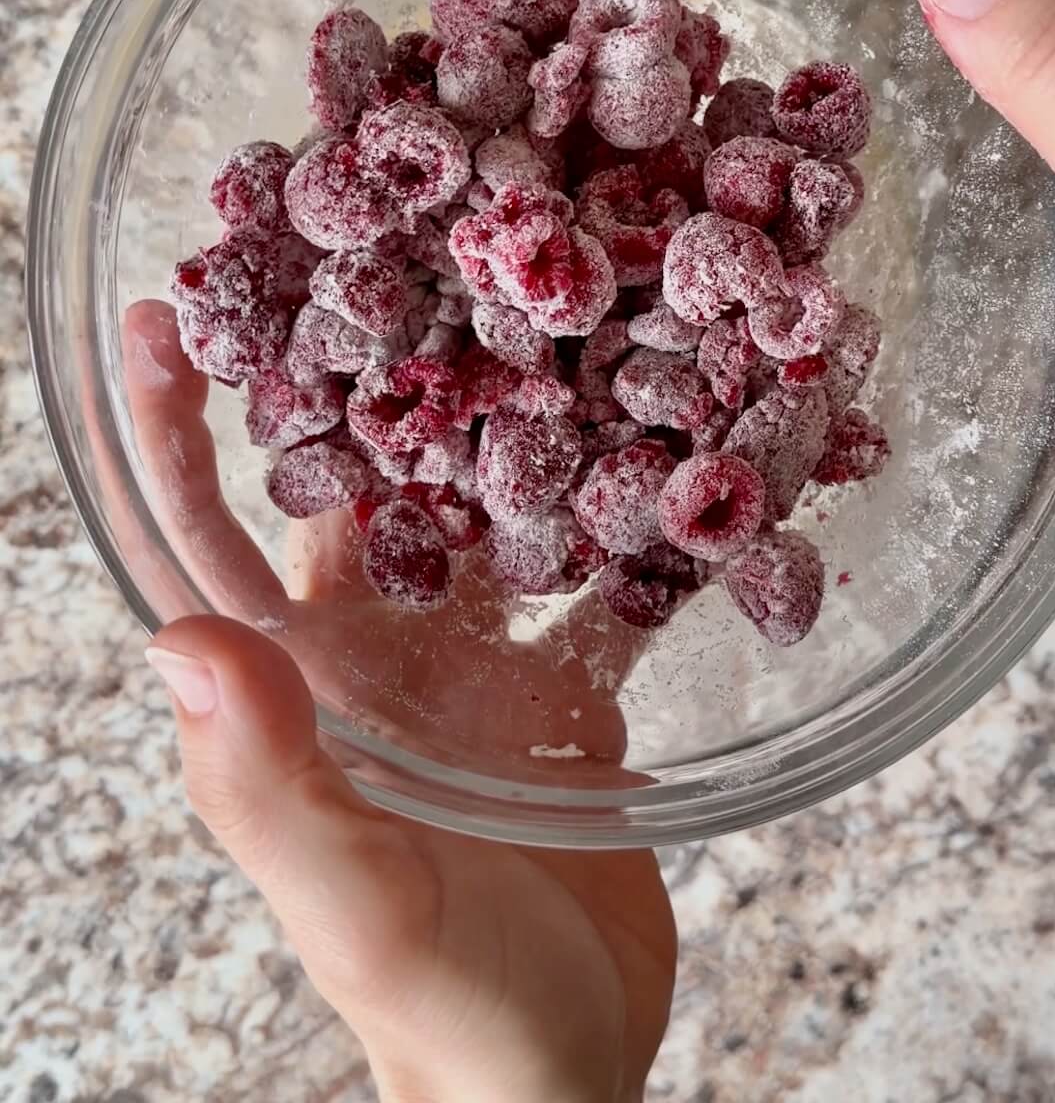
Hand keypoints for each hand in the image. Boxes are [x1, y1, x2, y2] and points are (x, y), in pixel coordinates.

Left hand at [126, 304, 675, 1102]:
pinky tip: (674, 456)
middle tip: (379, 254)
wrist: (568, 1077)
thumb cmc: (451, 1013)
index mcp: (297, 697)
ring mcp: (471, 671)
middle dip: (346, 380)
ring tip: (534, 312)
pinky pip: (591, 579)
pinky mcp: (565, 691)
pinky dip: (625, 522)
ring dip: (495, 428)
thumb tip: (181, 644)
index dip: (172, 433)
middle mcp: (371, 662)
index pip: (205, 543)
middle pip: (341, 495)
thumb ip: (273, 791)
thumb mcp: (362, 908)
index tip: (160, 313)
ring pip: (473, 516)